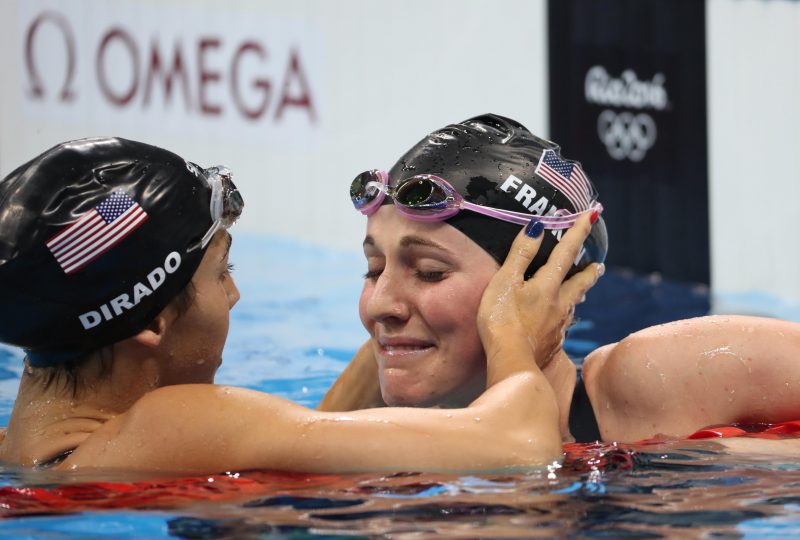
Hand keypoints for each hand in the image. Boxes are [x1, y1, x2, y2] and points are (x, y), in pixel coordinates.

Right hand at [478, 213, 602, 376]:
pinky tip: (561, 321)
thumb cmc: (502, 321)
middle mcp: (559, 304)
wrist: (511, 364)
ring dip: (580, 293)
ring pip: (573, 304)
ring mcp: (557, 326)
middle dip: (589, 271)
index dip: (578, 231)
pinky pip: (563, 325)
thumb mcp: (505, 281)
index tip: (592, 213)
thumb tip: (537, 227)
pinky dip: (565, 316)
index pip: (566, 252)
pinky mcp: (552, 344)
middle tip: (599, 265)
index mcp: (548, 286)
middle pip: (580, 283)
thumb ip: (521, 254)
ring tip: (584, 289)